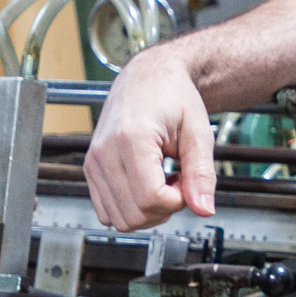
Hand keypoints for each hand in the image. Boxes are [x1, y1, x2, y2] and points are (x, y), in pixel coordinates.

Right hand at [83, 46, 215, 229]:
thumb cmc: (172, 96)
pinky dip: (130, 208)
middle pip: (134, 215)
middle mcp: (105, 151)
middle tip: (178, 181)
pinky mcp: (91, 169)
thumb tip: (204, 209)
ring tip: (162, 181)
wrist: (148, 77)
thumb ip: (202, 173)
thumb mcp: (198, 131)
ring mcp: (94, 162)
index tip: (187, 181)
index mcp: (131, 138)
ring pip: (119, 220)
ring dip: (147, 210)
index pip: (151, 198)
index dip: (177, 201)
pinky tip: (146, 185)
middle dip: (164, 207)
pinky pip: (107, 211)